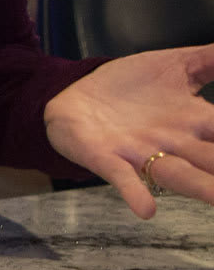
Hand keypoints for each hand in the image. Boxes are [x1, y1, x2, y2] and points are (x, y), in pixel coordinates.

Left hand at [42, 43, 213, 216]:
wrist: (71, 95)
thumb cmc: (127, 85)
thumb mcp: (176, 65)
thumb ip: (213, 59)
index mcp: (197, 122)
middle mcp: (177, 143)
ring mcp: (143, 154)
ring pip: (181, 175)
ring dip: (204, 190)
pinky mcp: (108, 160)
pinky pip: (124, 180)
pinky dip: (134, 193)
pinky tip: (147, 210)